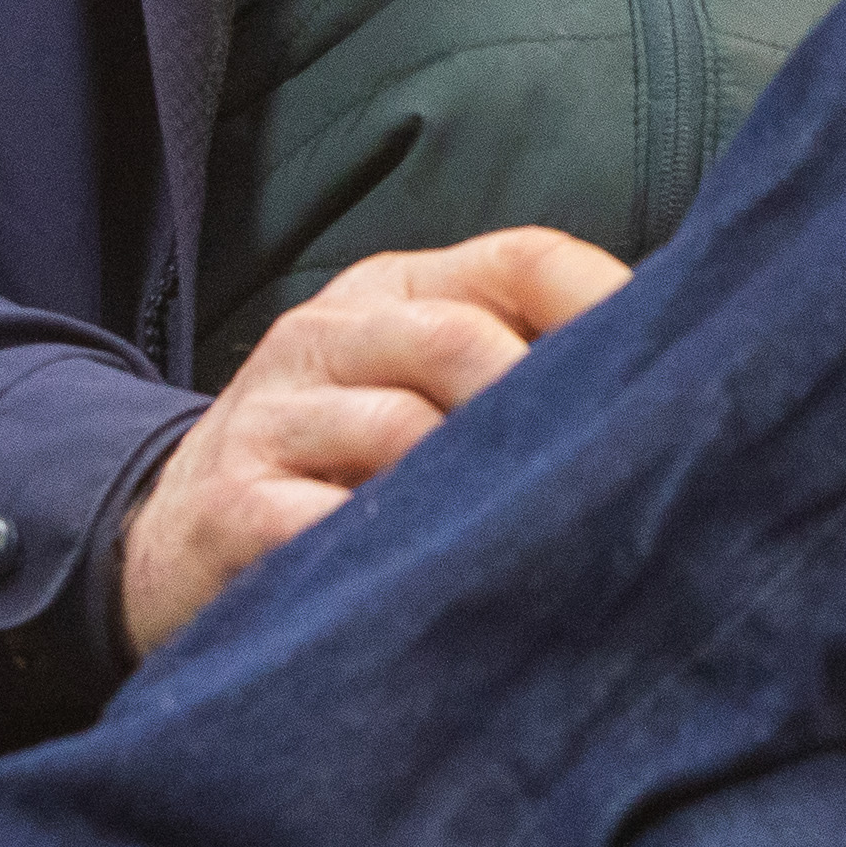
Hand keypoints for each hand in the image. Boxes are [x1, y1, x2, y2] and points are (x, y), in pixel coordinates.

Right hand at [117, 227, 628, 658]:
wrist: (159, 543)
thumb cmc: (336, 467)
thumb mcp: (414, 389)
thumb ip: (515, 368)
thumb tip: (679, 388)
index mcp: (393, 292)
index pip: (519, 258)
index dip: (606, 303)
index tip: (685, 370)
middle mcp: (329, 335)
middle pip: (465, 340)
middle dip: (549, 410)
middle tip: (623, 480)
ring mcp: (270, 419)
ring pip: (401, 430)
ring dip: (481, 493)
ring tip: (551, 544)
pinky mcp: (230, 511)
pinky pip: (322, 523)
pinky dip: (393, 556)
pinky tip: (448, 588)